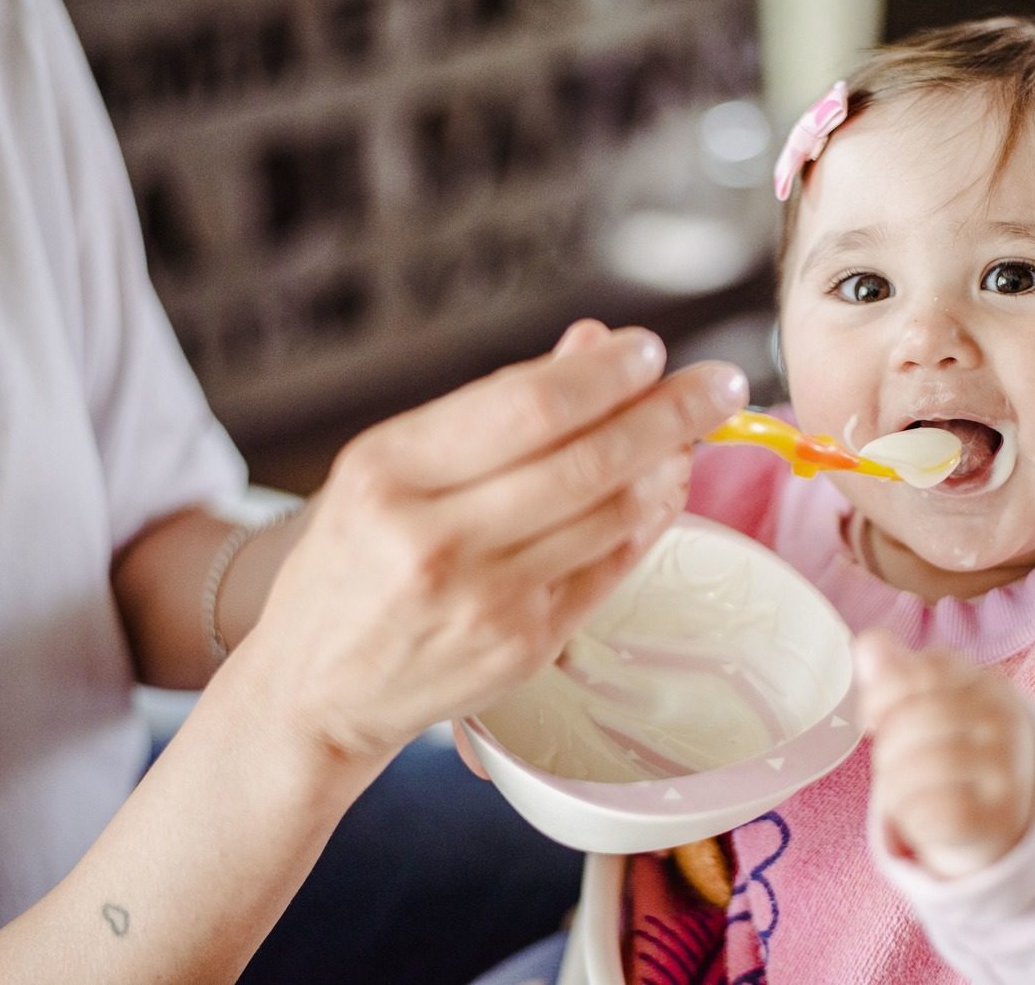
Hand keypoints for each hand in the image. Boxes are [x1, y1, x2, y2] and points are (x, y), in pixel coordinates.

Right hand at [226, 320, 748, 767]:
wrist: (317, 690)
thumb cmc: (351, 564)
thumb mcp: (389, 466)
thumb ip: (492, 406)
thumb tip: (592, 344)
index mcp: (392, 472)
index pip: (529, 405)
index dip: (606, 373)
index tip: (649, 349)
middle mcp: (437, 537)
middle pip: (587, 459)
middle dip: (670, 411)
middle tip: (717, 382)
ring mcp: (486, 600)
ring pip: (612, 515)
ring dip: (671, 464)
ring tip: (696, 430)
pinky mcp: (525, 648)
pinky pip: (612, 568)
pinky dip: (650, 521)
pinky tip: (667, 487)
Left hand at [856, 630, 1034, 878]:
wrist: (1008, 813)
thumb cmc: (957, 749)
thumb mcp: (933, 704)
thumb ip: (896, 672)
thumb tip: (866, 646)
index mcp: (986, 685)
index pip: (921, 672)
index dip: (880, 694)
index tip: (872, 717)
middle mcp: (1003, 721)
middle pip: (912, 721)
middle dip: (886, 747)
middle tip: (893, 763)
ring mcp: (1007, 768)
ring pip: (916, 769)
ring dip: (893, 787)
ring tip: (905, 792)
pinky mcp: (999, 816)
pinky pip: (931, 812)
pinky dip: (909, 817)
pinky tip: (919, 816)